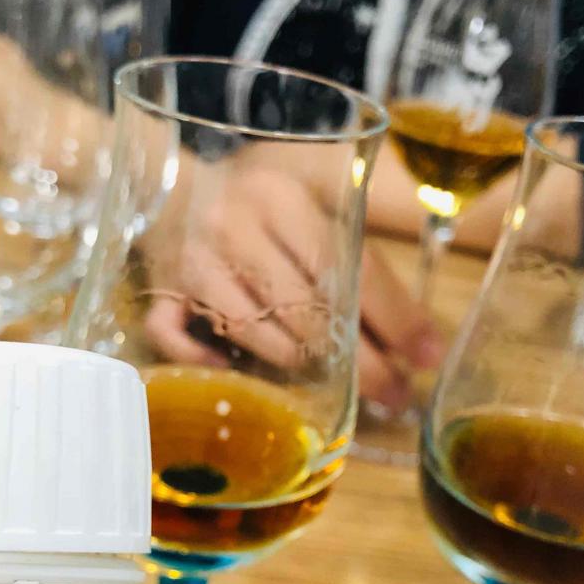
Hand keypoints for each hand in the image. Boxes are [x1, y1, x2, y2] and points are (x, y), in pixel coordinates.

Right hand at [144, 164, 440, 408]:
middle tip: (392, 392)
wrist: (172, 190)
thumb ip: (362, 264)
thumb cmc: (259, 210)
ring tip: (331, 383)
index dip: (394, 317)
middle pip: (304, 305)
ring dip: (295, 363)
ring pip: (247, 328)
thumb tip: (422, 342)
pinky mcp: (158, 290)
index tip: (425, 356)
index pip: (349, 264)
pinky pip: (173, 336)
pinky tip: (230, 369)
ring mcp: (191, 260)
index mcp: (283, 198)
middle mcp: (234, 224)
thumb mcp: (313, 213)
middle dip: (358, 359)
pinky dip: (201, 359)